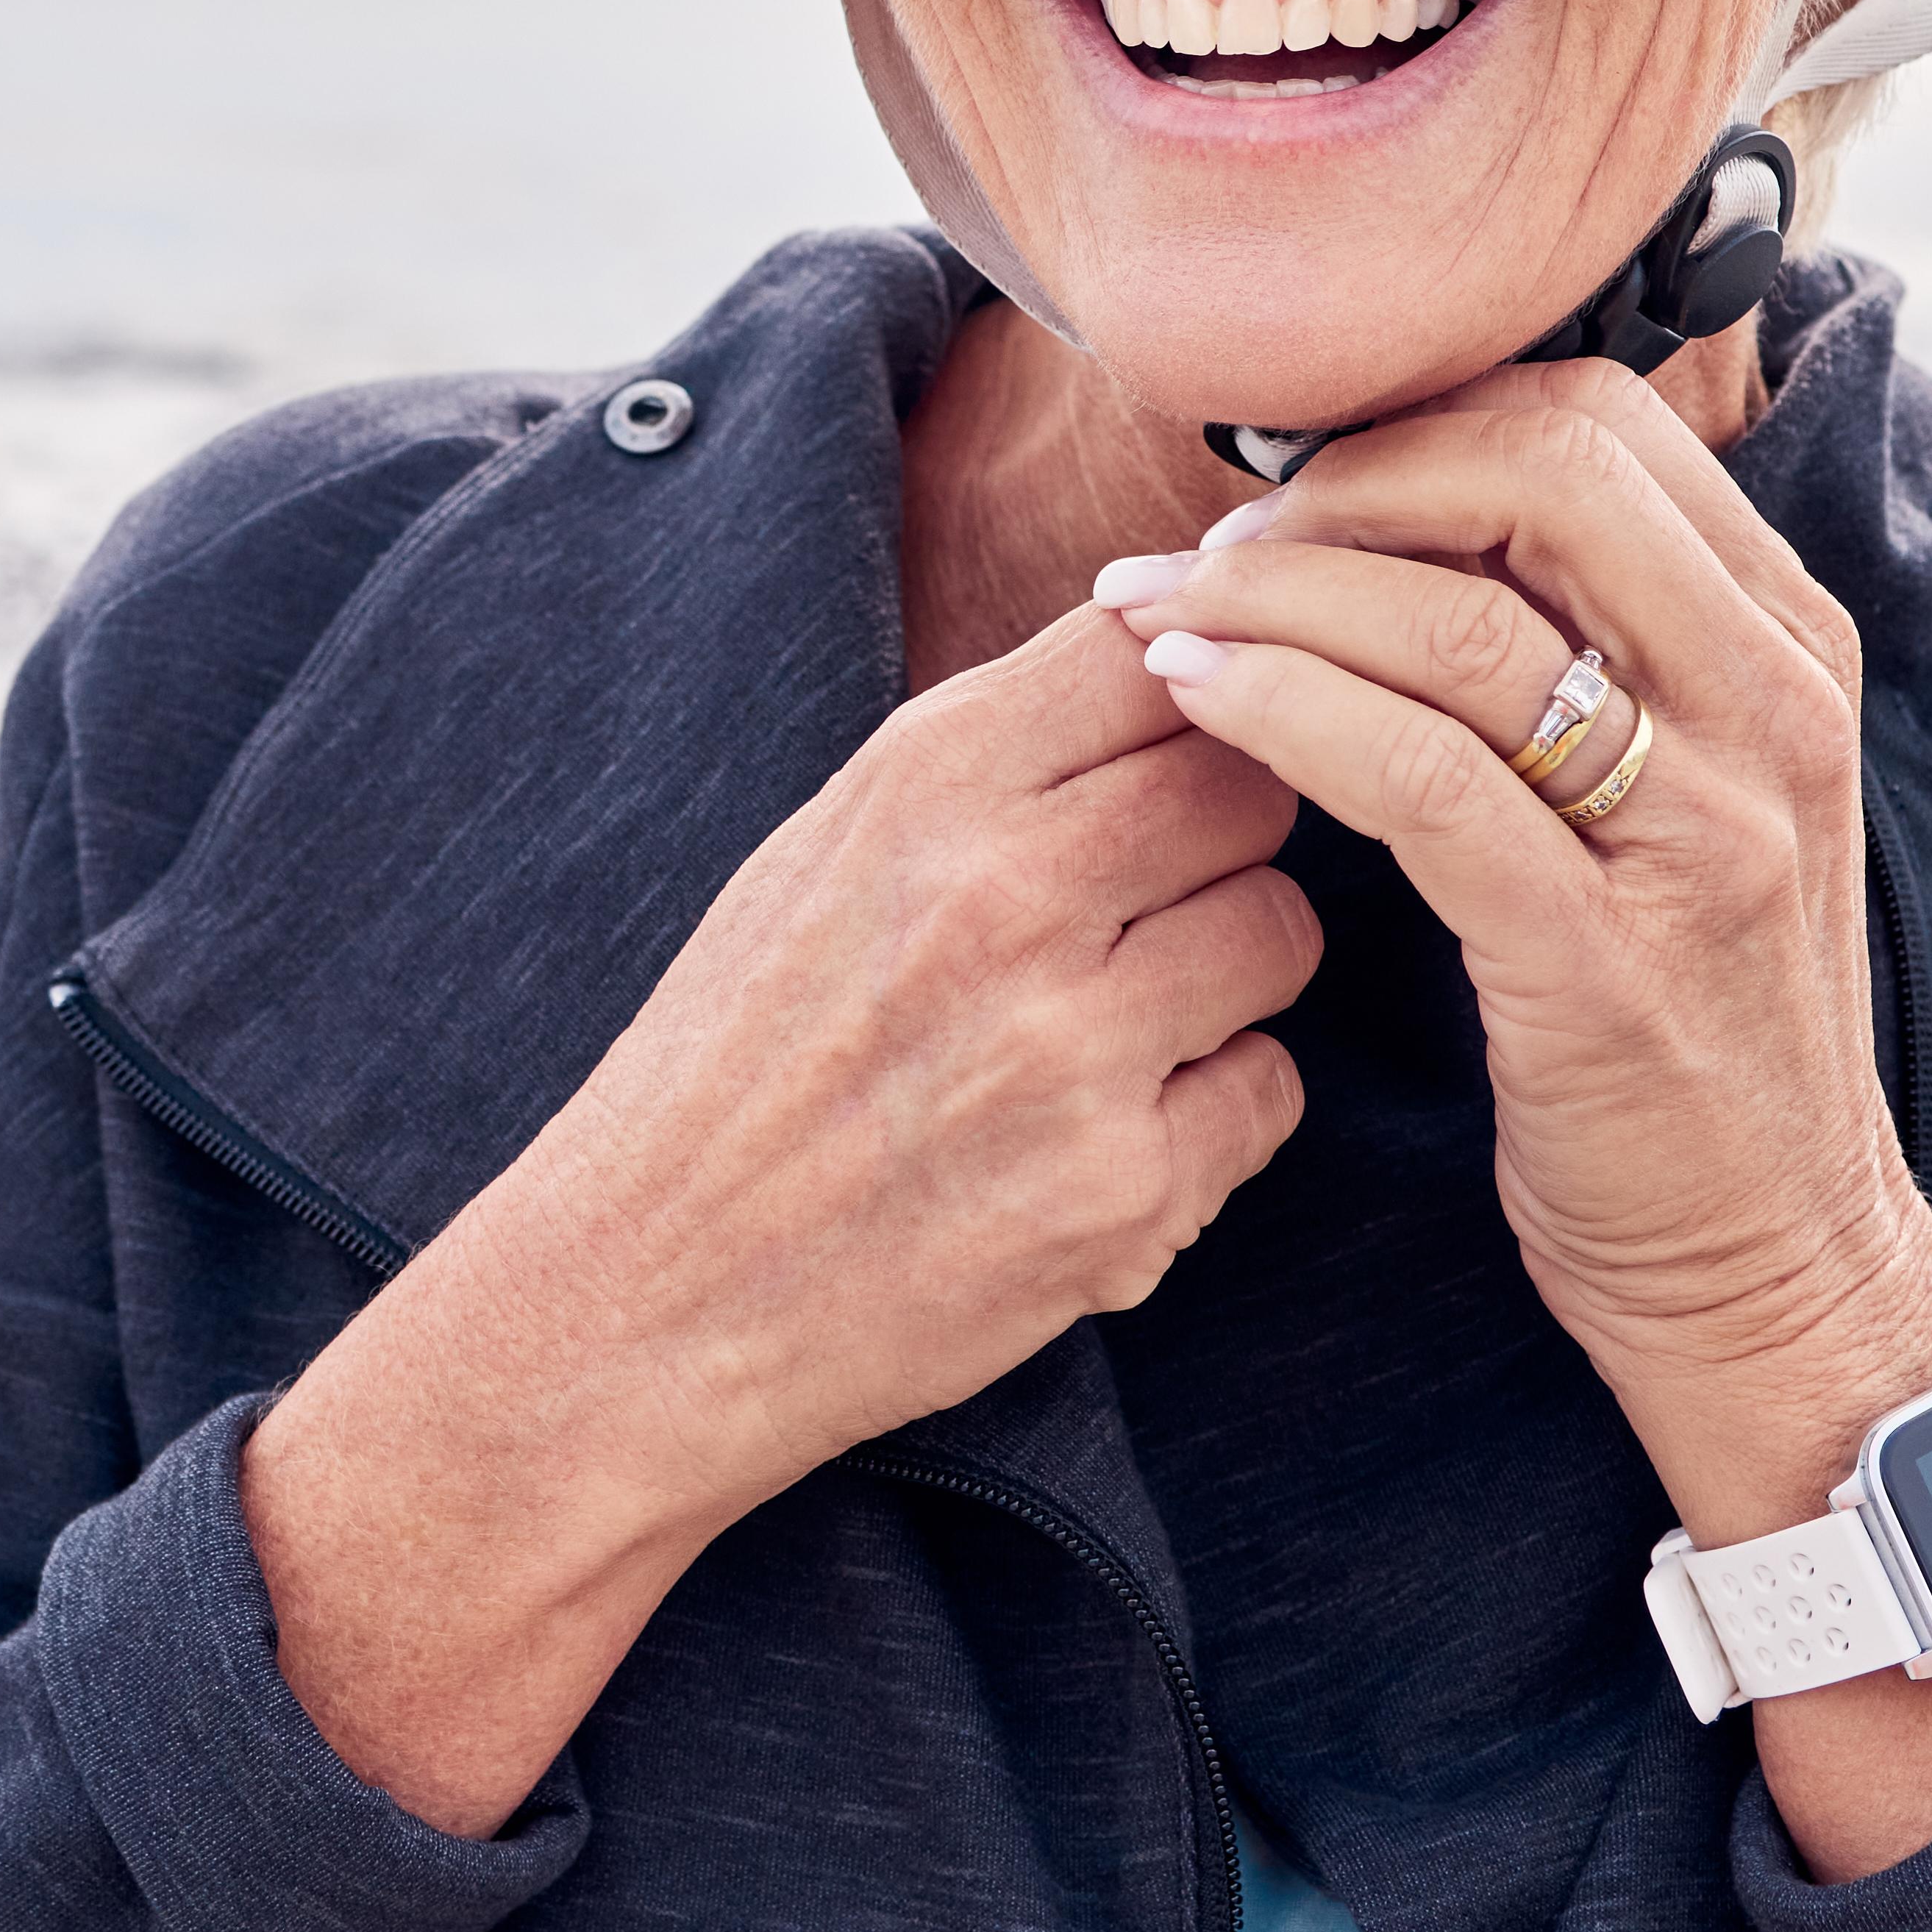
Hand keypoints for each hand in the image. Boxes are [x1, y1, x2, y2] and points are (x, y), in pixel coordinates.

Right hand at [245, 603, 1314, 1827]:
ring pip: (1282, 931)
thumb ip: (997, 751)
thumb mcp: (828, 847)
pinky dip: (1210, 1112)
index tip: (1174, 739)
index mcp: (923, 785)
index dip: (1195, 689)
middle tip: (1145, 898)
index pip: (1158, 649)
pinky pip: (1267, 1090)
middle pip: (1253, 781)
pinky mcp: (1123, 1192)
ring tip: (1113, 1021)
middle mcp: (1008, 896)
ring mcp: (1074, 1048)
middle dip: (1220, 835)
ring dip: (1225, 974)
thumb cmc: (740, 1059)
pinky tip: (1101, 1131)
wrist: (649, 1292)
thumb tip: (1170, 639)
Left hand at [1103, 357, 1931, 1878]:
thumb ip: (1591, 644)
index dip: (1415, 419)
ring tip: (1149, 613)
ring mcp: (1706, 836)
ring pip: (1461, 624)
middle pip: (1540, 476)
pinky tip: (1187, 700)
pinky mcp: (1609, 960)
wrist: (1771, 1263)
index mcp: (1786, 644)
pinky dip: (1283, 712)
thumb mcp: (1677, 793)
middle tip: (1212, 542)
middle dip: (1342, 483)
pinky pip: (1425, 779)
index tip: (1284, 476)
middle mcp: (1771, 712)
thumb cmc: (1678, 1015)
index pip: (1594, 425)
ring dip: (1271, 596)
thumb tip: (1402, 497)